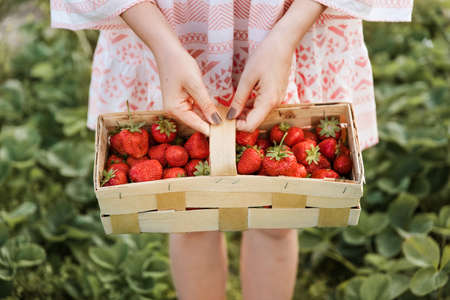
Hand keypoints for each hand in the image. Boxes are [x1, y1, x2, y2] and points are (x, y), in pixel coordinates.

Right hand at [157, 46, 221, 135]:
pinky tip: (217, 112)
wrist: (167, 50)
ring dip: (209, 117)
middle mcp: (174, 111)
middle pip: (196, 122)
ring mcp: (178, 105)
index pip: (196, 125)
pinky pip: (196, 108)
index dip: (211, 130)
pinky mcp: (182, 100)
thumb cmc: (179, 64)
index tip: (225, 136)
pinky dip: (205, 109)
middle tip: (230, 129)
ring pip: (197, 115)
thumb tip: (215, 121)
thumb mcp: (195, 84)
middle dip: (211, 124)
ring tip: (227, 122)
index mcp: (174, 109)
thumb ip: (206, 104)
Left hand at [226, 0, 324, 131]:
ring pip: (258, 115)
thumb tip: (231, 116)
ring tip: (230, 105)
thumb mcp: (247, 78)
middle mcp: (274, 104)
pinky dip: (251, 106)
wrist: (283, 43)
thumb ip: (239, 99)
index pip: (251, 126)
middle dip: (239, 120)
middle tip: (224, 112)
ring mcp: (276, 99)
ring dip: (244, 113)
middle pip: (254, 122)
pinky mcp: (275, 94)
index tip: (224, 119)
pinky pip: (261, 106)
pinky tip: (241, 99)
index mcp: (268, 102)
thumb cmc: (266, 56)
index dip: (237, 126)